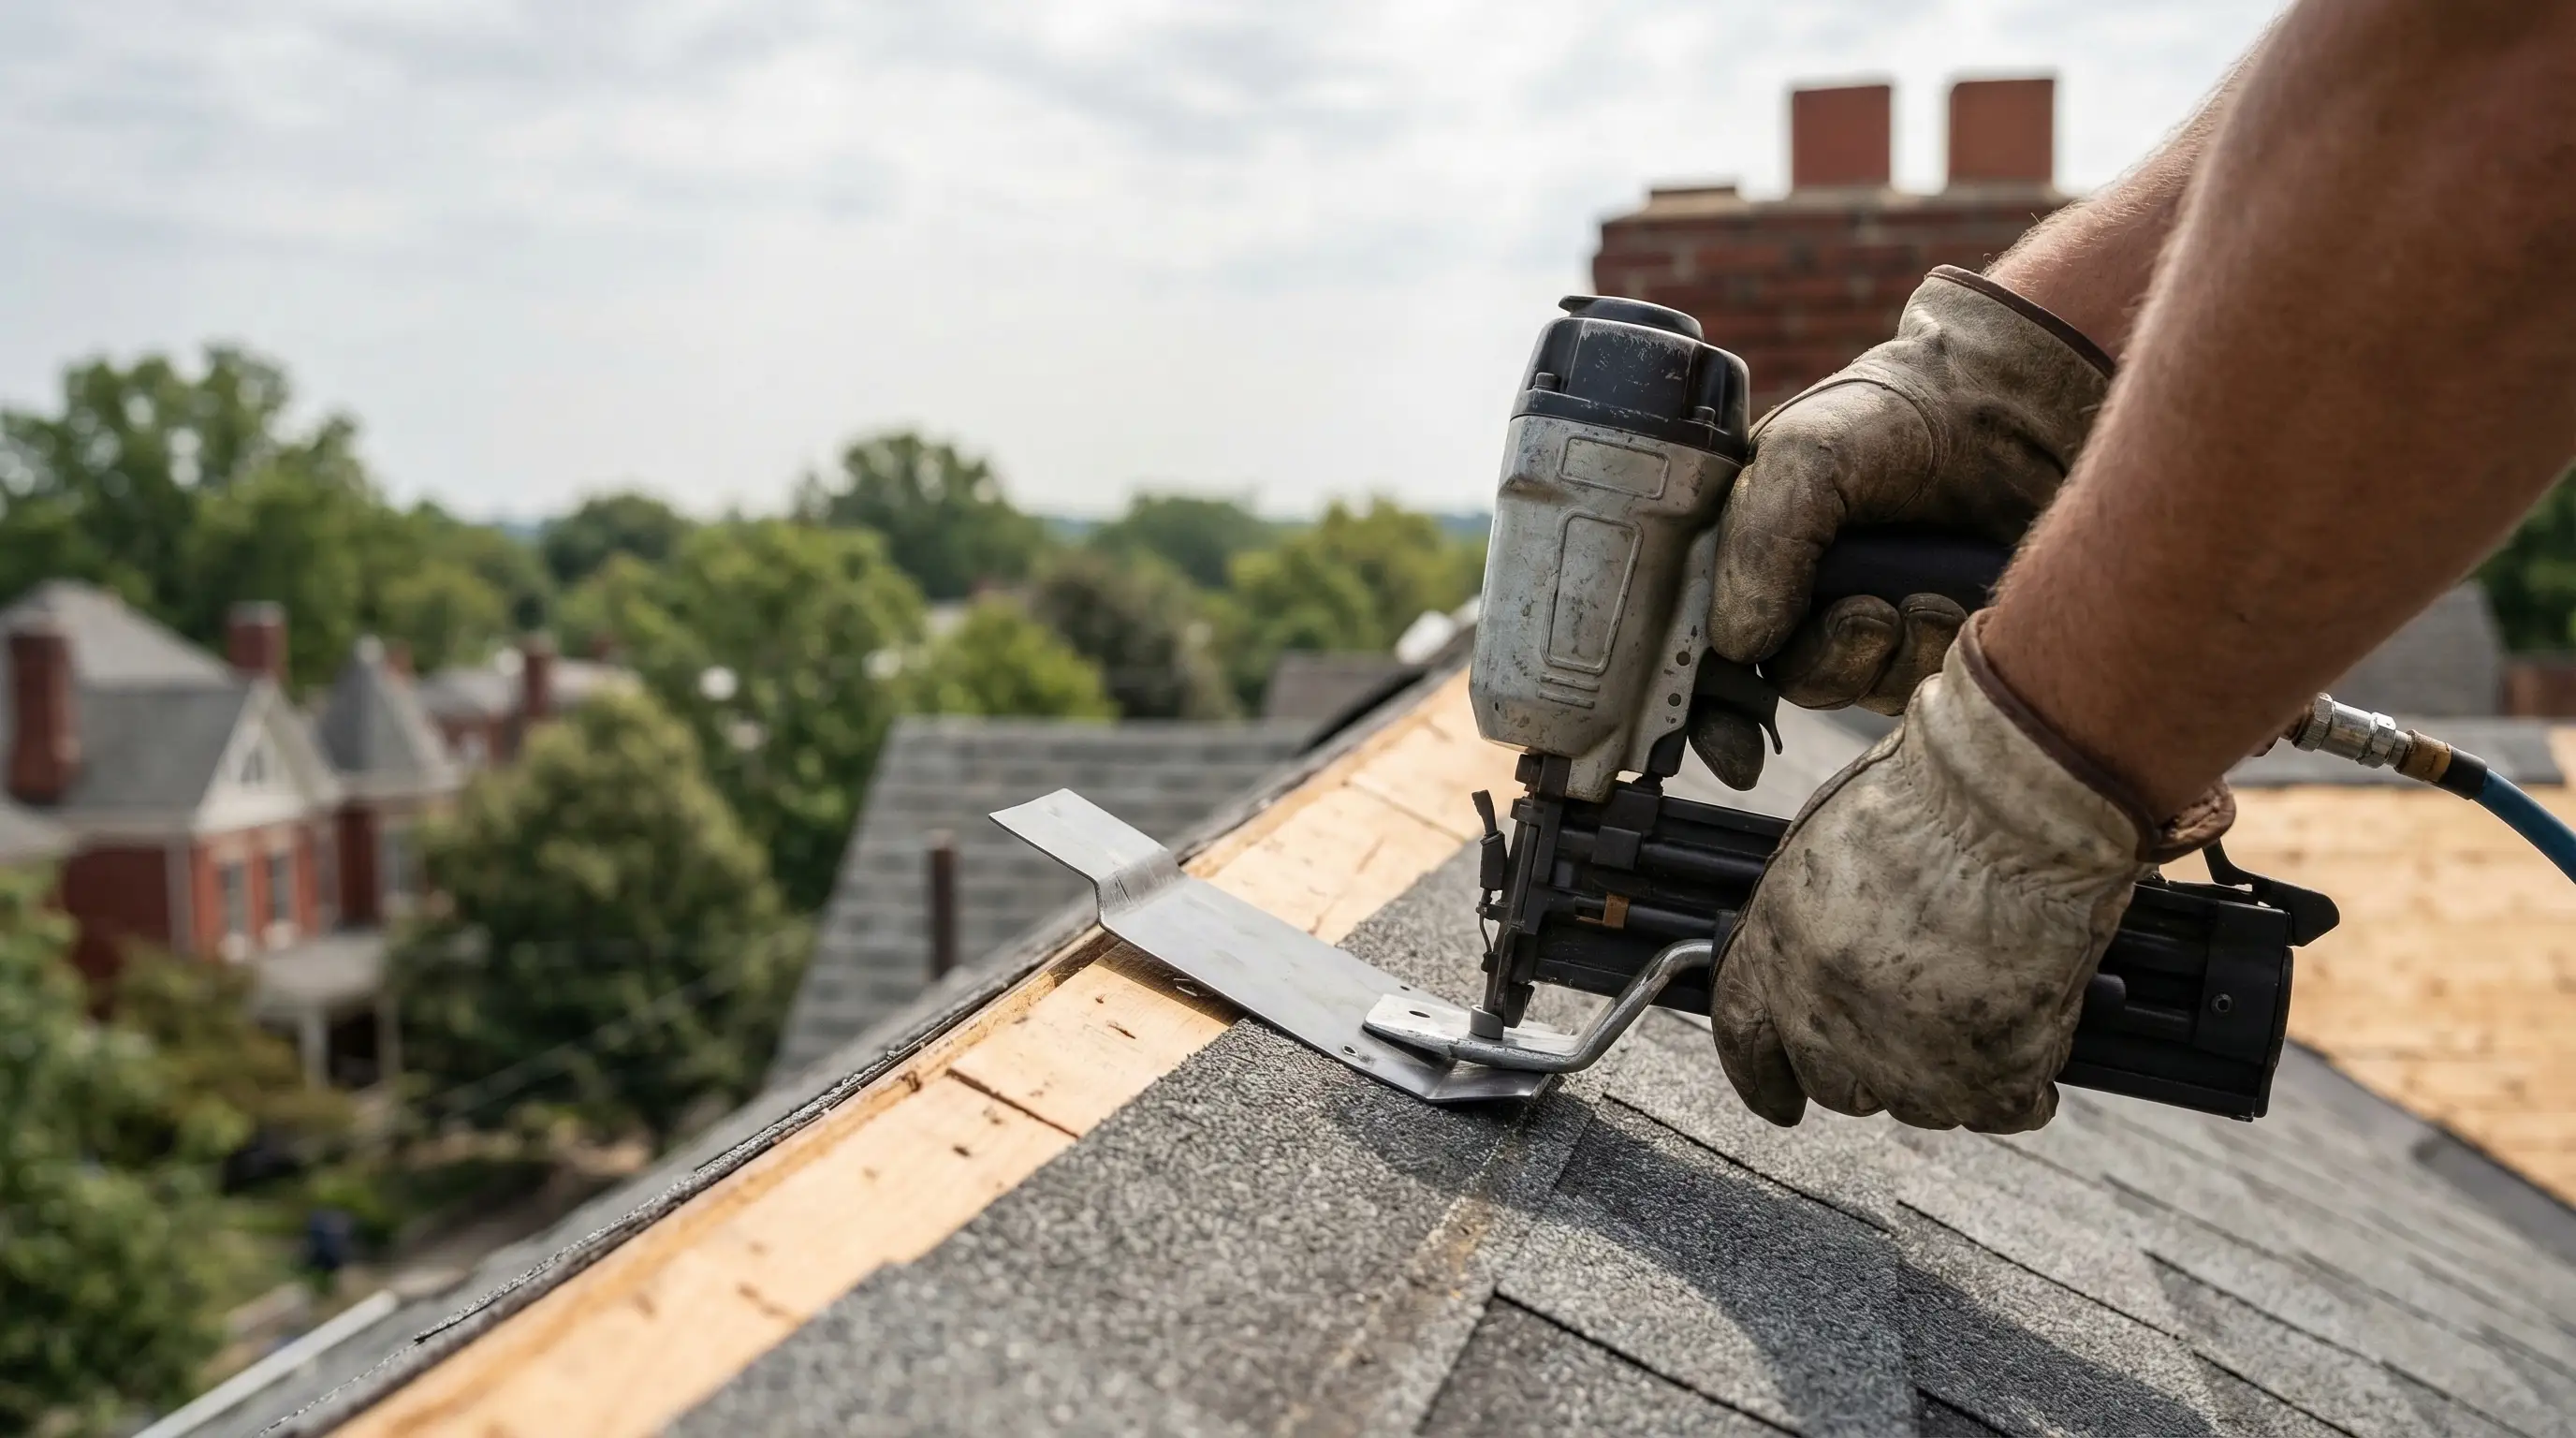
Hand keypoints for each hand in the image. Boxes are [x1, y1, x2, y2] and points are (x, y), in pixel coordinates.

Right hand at [1689, 267, 2110, 788]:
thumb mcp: (1804, 454)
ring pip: (1861, 689)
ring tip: (1924, 594)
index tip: (1732, 747)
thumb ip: (1759, 544)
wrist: (2010, 405)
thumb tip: (1739, 646)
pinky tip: (1952, 599)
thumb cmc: (1893, 413)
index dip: (1707, 712)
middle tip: (1867, 617)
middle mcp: (1799, 596)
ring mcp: (1870, 620)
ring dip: (1892, 653)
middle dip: (1828, 663)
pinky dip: (1937, 649)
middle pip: (1788, 683)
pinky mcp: (1933, 636)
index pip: (1704, 651)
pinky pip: (1923, 682)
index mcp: (1744, 555)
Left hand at [1709, 618, 2230, 1131]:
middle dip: (1867, 1066)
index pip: (1746, 1039)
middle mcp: (1827, 1017)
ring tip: (1982, 1001)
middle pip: (1834, 1085)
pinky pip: (2006, 1108)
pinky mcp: (1990, 1075)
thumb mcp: (1826, 851)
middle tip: (1914, 1029)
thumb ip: (1811, 927)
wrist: (2015, 804)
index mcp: (1777, 953)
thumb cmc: (1933, 799)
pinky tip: (2033, 1030)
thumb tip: (1824, 965)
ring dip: (1946, 1070)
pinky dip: (2023, 1080)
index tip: (1778, 1101)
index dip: (1764, 1076)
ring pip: (1920, 1104)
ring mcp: (1908, 1058)